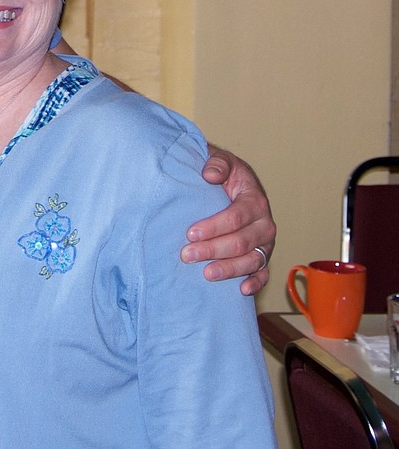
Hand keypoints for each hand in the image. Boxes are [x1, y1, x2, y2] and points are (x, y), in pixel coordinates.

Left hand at [181, 145, 275, 295]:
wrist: (235, 184)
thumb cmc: (226, 174)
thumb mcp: (222, 161)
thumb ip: (217, 164)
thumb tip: (210, 175)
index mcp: (255, 200)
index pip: (236, 217)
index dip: (213, 227)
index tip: (190, 233)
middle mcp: (265, 224)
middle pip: (241, 242)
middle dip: (213, 250)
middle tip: (187, 255)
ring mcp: (266, 243)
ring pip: (252, 261)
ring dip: (229, 269)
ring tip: (206, 274)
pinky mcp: (263, 256)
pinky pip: (263, 273)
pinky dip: (255, 283)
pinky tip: (241, 290)